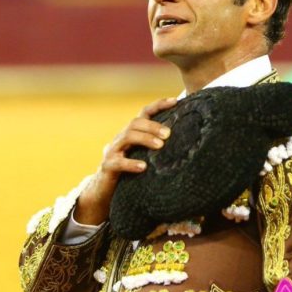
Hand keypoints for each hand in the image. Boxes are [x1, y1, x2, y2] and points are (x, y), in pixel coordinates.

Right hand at [74, 97, 176, 224]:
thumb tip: (186, 141)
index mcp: (131, 133)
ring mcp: (112, 151)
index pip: (144, 113)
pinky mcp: (107, 167)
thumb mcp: (143, 156)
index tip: (175, 101)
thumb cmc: (130, 172)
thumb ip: (156, 147)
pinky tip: (144, 167)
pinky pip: (118, 163)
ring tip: (160, 145)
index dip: (158, 105)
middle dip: (152, 126)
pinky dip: (131, 164)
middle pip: (135, 123)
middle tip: (168, 133)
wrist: (104, 190)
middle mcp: (121, 138)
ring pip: (127, 137)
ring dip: (145, 139)